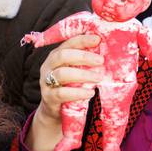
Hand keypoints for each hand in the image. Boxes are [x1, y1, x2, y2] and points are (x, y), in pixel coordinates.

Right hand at [27, 33, 104, 150]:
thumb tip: (105, 51)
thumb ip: (85, 62)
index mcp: (56, 55)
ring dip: (82, 75)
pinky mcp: (48, 97)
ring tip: (98, 78)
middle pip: (63, 55)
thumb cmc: (70, 86)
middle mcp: (48, 66)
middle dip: (83, 56)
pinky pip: (62, 93)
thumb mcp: (76, 71)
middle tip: (101, 61)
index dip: (82, 40)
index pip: (68, 43)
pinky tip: (90, 93)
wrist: (56, 110)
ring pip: (62, 74)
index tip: (98, 40)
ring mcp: (46, 82)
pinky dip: (78, 93)